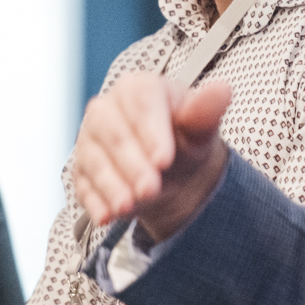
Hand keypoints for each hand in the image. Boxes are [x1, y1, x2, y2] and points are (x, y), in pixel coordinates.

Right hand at [72, 73, 232, 243]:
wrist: (171, 169)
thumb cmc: (184, 139)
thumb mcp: (201, 126)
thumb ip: (206, 110)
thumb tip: (223, 90)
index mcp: (138, 88)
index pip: (141, 103)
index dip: (151, 132)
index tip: (164, 159)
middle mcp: (107, 109)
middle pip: (114, 133)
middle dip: (131, 165)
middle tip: (150, 189)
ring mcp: (90, 139)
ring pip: (94, 160)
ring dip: (110, 185)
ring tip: (127, 206)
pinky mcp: (82, 168)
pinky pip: (83, 184)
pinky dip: (94, 201)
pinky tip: (105, 216)